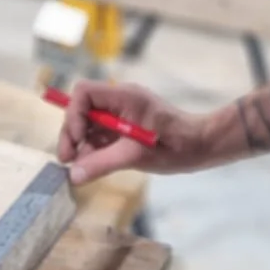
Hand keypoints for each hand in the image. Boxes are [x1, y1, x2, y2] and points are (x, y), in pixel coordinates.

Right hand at [57, 79, 209, 183]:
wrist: (201, 147)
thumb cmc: (175, 145)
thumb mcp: (135, 155)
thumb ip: (102, 163)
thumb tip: (73, 176)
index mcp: (123, 97)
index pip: (83, 93)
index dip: (74, 115)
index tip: (79, 141)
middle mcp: (120, 101)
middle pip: (82, 109)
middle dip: (72, 134)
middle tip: (68, 160)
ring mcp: (122, 113)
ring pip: (89, 124)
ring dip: (82, 145)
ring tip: (81, 168)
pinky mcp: (126, 127)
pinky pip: (101, 134)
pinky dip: (95, 149)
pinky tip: (94, 166)